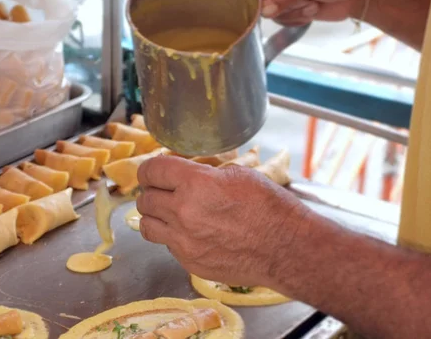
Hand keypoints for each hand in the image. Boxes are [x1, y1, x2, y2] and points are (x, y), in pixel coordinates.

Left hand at [136, 155, 311, 286]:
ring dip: (154, 216)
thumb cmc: (270, 208)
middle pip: (144, 199)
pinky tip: (189, 232)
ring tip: (168, 213)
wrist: (286, 249)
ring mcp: (184, 240)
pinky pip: (166, 245)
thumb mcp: (238, 175)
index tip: (152, 171)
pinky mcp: (189, 261)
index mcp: (196, 183)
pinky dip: (172, 236)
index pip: (152, 171)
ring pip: (146, 225)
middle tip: (162, 191)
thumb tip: (186, 175)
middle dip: (152, 192)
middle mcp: (184, 212)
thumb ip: (204, 174)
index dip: (149, 169)